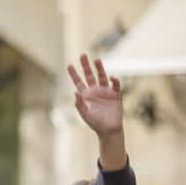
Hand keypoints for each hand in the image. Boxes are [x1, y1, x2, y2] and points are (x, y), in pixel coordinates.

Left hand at [67, 54, 126, 169]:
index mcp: (86, 95)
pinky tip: (111, 77)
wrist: (109, 129)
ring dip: (100, 68)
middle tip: (82, 55)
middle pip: (89, 75)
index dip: (74, 74)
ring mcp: (105, 92)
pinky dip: (114, 80)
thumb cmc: (95, 123)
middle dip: (86, 66)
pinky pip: (115, 85)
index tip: (69, 65)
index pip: (78, 82)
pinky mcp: (115, 95)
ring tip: (96, 60)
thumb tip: (75, 91)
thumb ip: (79, 103)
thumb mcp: (84, 113)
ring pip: (102, 76)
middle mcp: (95, 91)